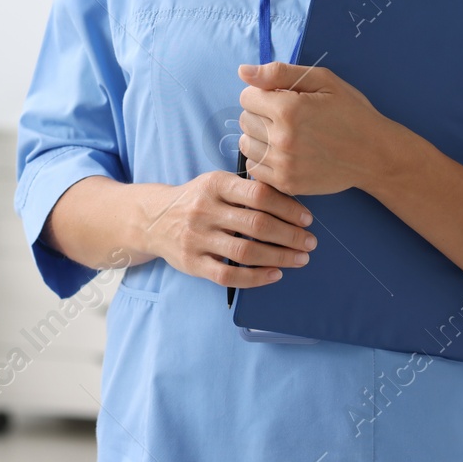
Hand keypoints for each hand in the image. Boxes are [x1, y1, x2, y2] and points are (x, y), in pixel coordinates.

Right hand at [139, 171, 315, 288]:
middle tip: (310, 242)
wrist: (152, 218)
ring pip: (246, 252)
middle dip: (290, 235)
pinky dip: (255, 278)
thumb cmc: (196, 199)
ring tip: (299, 259)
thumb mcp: (215, 183)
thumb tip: (291, 203)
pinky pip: (228, 276)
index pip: (259, 194)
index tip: (306, 218)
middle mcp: (204, 210)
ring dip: (279, 257)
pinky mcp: (192, 263)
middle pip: (256, 224)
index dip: (288, 207)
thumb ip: (245, 189)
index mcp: (214, 184)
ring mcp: (197, 238)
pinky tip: (274, 275)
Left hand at [236, 61, 400, 196]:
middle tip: (285, 117)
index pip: (247, 97)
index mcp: (289, 109)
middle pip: (244, 120)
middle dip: (260, 114)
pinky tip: (282, 152)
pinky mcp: (287, 183)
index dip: (262, 94)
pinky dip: (263, 158)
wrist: (374, 154)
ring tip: (283, 134)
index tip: (280, 98)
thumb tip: (243, 72)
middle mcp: (282, 138)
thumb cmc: (351, 112)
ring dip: (258, 137)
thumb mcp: (322, 80)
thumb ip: (279, 73)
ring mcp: (284, 164)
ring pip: (246, 144)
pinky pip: (254, 168)